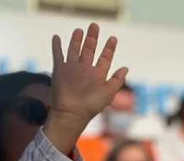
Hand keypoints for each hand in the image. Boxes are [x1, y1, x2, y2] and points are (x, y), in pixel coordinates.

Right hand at [44, 23, 128, 153]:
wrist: (72, 112)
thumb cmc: (91, 105)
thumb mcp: (109, 92)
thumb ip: (117, 80)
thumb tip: (126, 67)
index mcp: (98, 75)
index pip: (105, 58)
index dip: (109, 48)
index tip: (113, 38)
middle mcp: (85, 70)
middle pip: (90, 50)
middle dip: (93, 38)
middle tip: (95, 25)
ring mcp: (72, 69)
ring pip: (74, 50)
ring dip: (77, 40)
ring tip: (80, 30)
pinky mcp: (60, 70)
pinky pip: (58, 55)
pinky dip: (57, 46)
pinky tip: (57, 37)